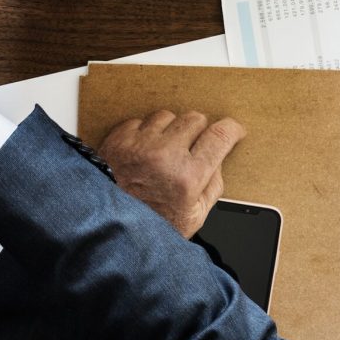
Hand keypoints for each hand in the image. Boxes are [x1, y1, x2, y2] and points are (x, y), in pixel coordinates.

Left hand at [97, 111, 245, 237]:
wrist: (106, 222)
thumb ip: (213, 186)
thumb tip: (219, 160)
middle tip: (192, 147)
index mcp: (188, 177)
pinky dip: (145, 133)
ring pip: (167, 116)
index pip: (219, 136)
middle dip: (198, 131)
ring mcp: (140, 144)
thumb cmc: (148, 222)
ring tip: (164, 152)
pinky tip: (143, 151)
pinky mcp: (119, 138)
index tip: (233, 129)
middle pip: (194, 119)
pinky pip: (140, 121)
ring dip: (170, 130)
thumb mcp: (193, 217)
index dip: (231, 129)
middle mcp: (165, 155)